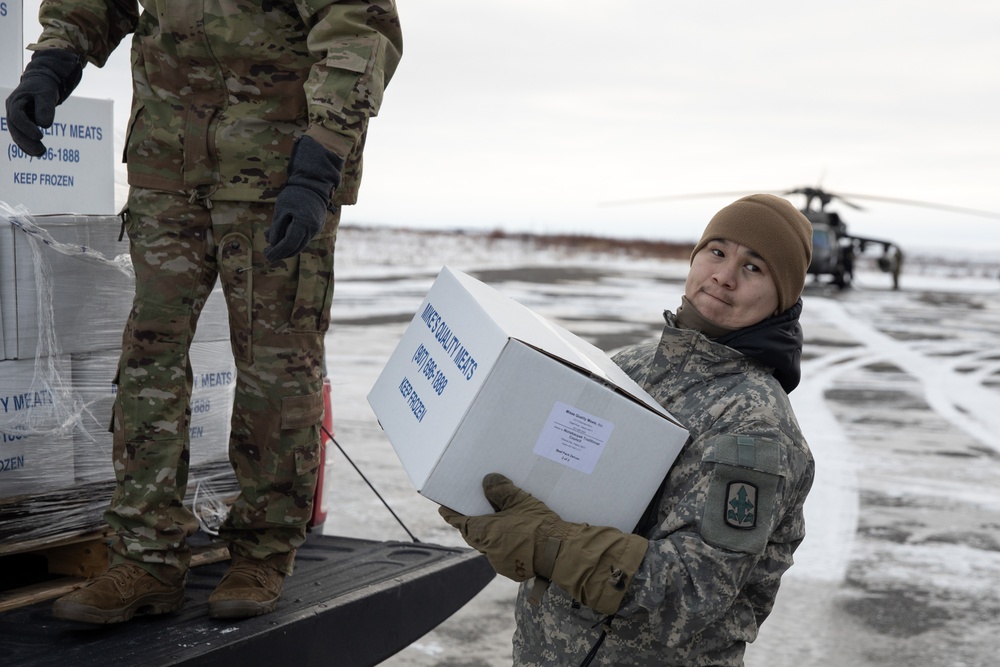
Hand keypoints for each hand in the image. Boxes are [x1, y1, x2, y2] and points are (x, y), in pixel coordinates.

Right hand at [5, 49, 82, 156]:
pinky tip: (37, 153)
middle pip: (14, 128)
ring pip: (16, 134)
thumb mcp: (46, 94)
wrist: (42, 81)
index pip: (17, 117)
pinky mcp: (21, 123)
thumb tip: (44, 125)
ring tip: (42, 153)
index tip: (40, 136)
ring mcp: (15, 117)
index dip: (27, 128)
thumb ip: (46, 107)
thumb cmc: (44, 86)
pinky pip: (21, 136)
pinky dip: (27, 145)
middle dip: (26, 141)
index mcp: (15, 101)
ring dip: (27, 146)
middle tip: (41, 151)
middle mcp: (12, 110)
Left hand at [264, 136, 344, 262]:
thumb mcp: (282, 208)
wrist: (313, 186)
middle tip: (268, 255)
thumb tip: (272, 243)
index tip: (267, 254)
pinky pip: (304, 240)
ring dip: (287, 250)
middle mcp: (312, 229)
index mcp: (303, 223)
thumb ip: (277, 227)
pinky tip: (283, 241)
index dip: (277, 251)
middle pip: (295, 248)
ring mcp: (316, 229)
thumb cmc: (295, 195)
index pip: (289, 243)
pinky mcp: (316, 228)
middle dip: (281, 253)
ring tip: (274, 249)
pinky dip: (293, 243)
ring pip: (300, 246)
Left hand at [439, 473, 648, 613]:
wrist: (561, 553)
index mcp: (483, 533)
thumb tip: (488, 481)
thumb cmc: (538, 526)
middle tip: (474, 508)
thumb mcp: (519, 501)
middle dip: (473, 521)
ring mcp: (501, 562)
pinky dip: (504, 542)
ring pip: (489, 544)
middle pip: (473, 533)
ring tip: (498, 518)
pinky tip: (515, 533)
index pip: (459, 521)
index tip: (444, 507)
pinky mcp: (514, 569)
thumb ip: (501, 490)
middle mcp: (487, 550)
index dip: (451, 513)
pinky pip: (503, 552)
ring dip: (491, 532)